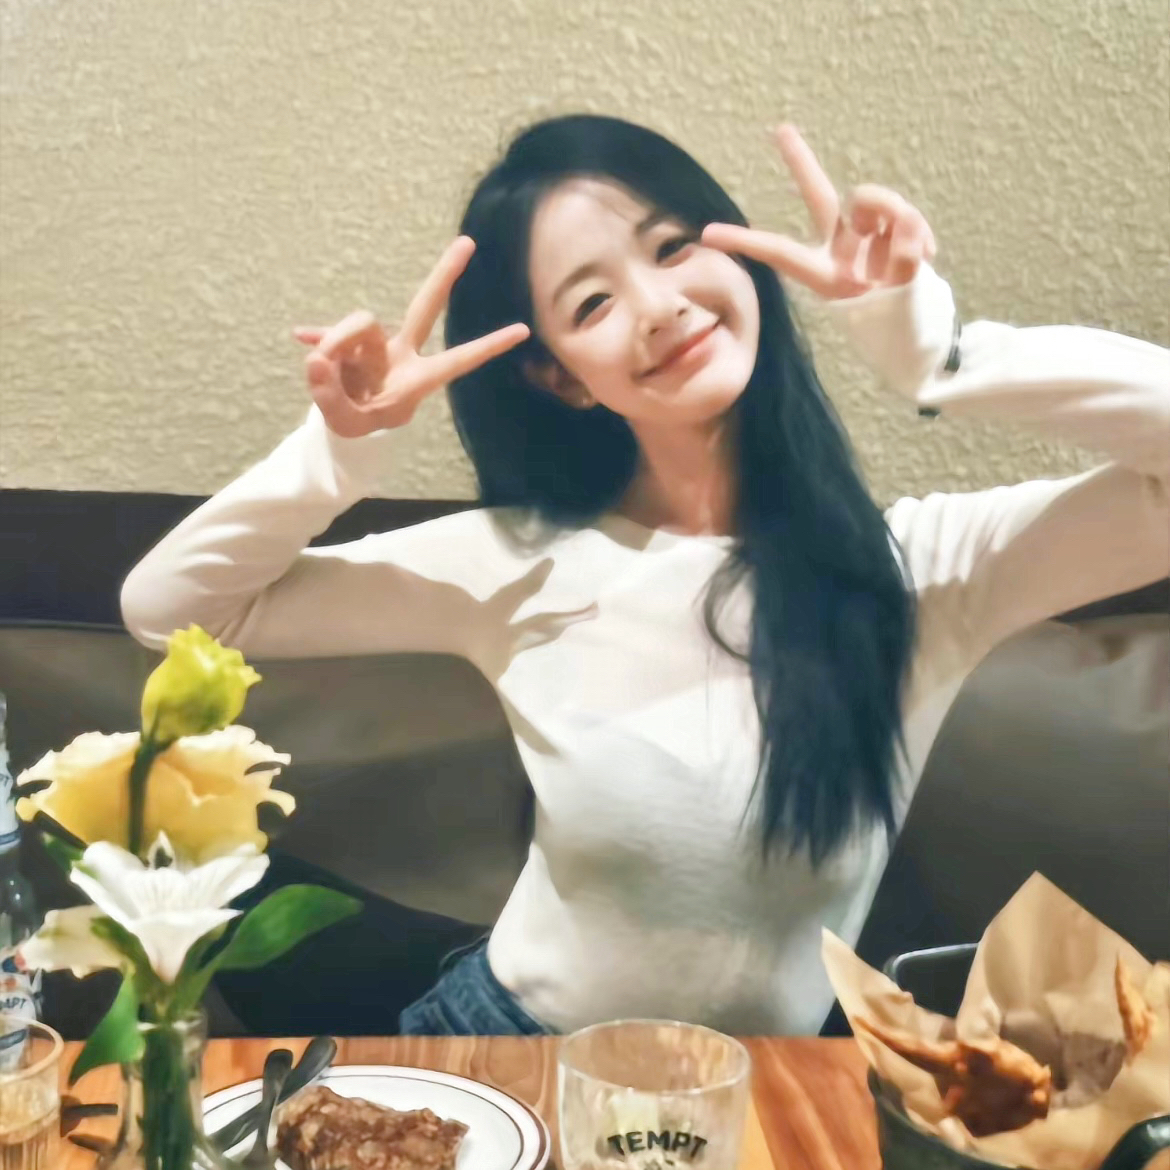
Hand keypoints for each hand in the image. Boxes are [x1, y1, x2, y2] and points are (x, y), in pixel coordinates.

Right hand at [293, 236, 529, 437]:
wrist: (342, 423)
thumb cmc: (361, 423)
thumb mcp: (348, 422)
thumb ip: (332, 396)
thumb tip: (317, 357)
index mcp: (418, 379)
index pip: (457, 361)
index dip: (487, 346)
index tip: (523, 331)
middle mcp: (402, 354)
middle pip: (424, 308)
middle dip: (444, 276)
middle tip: (468, 242)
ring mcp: (376, 345)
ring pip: (360, 325)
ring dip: (337, 342)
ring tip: (322, 373)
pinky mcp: (347, 343)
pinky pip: (331, 334)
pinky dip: (318, 338)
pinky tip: (302, 337)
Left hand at [702, 125, 936, 299]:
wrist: (916, 321)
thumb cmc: (894, 319)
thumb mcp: (894, 301)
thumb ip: (901, 260)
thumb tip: (905, 221)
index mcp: (822, 274)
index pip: (779, 251)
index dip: (746, 242)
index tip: (705, 234)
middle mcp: (839, 246)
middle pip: (819, 196)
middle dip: (802, 162)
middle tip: (780, 129)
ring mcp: (866, 232)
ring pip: (874, 199)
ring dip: (897, 218)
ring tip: (917, 255)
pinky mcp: (893, 223)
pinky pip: (905, 212)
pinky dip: (920, 231)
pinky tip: (930, 254)